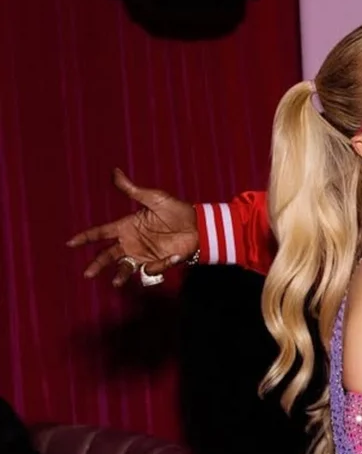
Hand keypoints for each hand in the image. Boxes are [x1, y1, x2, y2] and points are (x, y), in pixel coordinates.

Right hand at [66, 168, 198, 286]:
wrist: (198, 224)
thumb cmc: (176, 209)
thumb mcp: (153, 197)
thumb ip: (132, 189)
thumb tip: (115, 171)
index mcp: (126, 226)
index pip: (101, 233)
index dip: (86, 238)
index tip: (70, 243)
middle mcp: (131, 242)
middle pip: (108, 255)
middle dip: (97, 264)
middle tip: (87, 274)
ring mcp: (143, 254)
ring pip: (125, 267)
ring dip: (120, 274)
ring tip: (116, 282)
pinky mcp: (158, 263)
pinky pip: (151, 269)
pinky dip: (157, 266)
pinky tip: (170, 256)